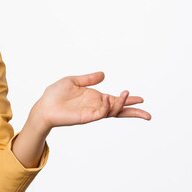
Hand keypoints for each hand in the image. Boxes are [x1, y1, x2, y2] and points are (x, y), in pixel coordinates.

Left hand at [32, 71, 150, 129]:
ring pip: (112, 111)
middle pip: (119, 111)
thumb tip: (104, 74)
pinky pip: (101, 113)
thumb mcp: (73, 81)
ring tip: (126, 94)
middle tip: (148, 115)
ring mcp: (92, 112)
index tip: (141, 99)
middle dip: (133, 112)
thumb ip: (89, 79)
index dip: (127, 100)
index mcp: (95, 98)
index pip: (115, 100)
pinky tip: (109, 100)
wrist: (43, 106)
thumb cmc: (55, 95)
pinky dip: (108, 107)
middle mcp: (96, 106)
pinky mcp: (86, 117)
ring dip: (121, 104)